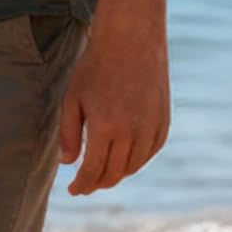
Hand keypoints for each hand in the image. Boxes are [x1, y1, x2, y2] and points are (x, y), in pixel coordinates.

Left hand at [59, 16, 170, 195]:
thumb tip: (68, 163)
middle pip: (114, 173)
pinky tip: (124, 159)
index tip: (73, 191)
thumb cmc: (95, 67)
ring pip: (134, 166)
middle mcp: (131, 133)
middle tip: (85, 186)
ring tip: (102, 173)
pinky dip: (136, 161)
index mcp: (105, 128)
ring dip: (117, 174)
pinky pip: (150, 152)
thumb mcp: (72, 99)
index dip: (82, 185)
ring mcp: (151, 128)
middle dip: (97, 184)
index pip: (93, 171)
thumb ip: (68, 134)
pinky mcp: (163, 122)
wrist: (131, 40)